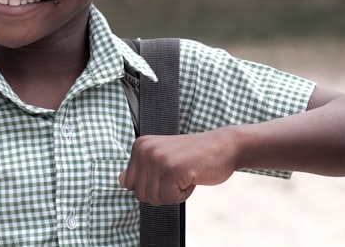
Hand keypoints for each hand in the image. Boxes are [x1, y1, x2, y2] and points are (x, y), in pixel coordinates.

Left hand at [119, 131, 238, 205]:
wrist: (225, 145)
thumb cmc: (196, 154)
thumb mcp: (163, 156)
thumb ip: (141, 168)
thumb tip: (119, 179)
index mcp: (140, 145)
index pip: (129, 183)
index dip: (151, 185)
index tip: (168, 170)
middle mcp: (145, 149)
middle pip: (141, 194)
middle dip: (162, 191)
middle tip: (179, 173)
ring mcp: (158, 158)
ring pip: (154, 199)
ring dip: (174, 193)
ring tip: (186, 173)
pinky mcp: (172, 169)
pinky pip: (169, 199)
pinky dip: (184, 194)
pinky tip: (192, 176)